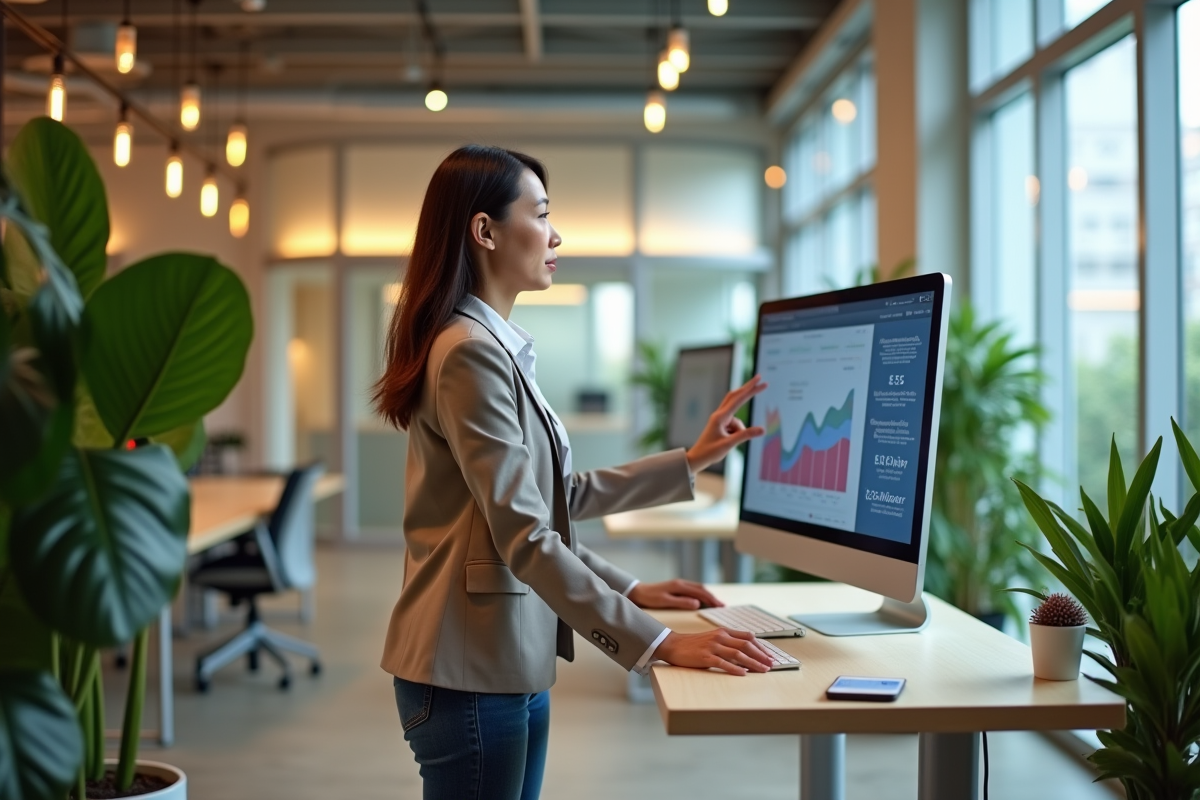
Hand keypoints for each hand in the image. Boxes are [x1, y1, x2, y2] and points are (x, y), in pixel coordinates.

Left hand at [628, 579, 724, 609]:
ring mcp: (679, 585)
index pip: (700, 592)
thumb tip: (698, 603)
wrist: (637, 592)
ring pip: (698, 589)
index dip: (711, 599)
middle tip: (722, 607)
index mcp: (680, 586)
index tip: (720, 606)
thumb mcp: (665, 601)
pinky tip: (702, 601)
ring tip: (716, 604)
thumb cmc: (649, 597)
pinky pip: (692, 590)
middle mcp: (681, 583)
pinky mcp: (676, 588)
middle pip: (701, 589)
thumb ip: (681, 602)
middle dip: (712, 597)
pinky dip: (701, 595)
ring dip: (707, 595)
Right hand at [652, 629, 773, 675]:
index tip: (769, 656)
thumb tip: (746, 654)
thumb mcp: (713, 639)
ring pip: (738, 654)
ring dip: (753, 663)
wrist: (673, 645)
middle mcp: (720, 637)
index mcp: (723, 631)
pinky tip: (743, 674)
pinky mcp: (705, 657)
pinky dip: (735, 669)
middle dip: (761, 656)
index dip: (761, 647)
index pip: (748, 637)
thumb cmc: (694, 644)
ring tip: (763, 670)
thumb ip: (728, 643)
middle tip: (771, 665)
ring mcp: (712, 646)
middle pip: (746, 645)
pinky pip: (723, 663)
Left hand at [685, 375, 767, 473]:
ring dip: (740, 431)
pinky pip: (736, 426)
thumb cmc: (710, 452)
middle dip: (749, 389)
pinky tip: (727, 442)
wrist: (697, 458)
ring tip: (728, 443)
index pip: (738, 399)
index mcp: (720, 417)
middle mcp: (720, 415)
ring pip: (738, 420)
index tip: (760, 380)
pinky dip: (737, 434)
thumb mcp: (729, 444)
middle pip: (736, 397)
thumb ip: (746, 436)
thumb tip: (763, 429)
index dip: (750, 389)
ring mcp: (721, 419)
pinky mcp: (722, 424)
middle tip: (761, 379)